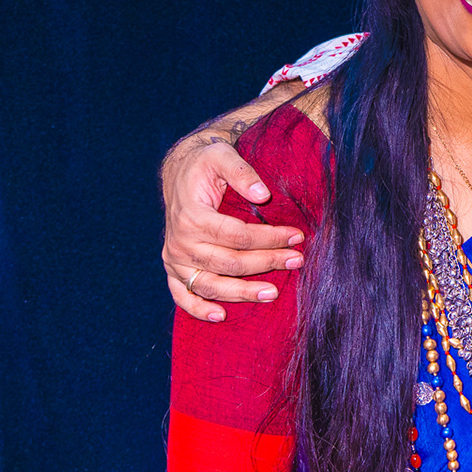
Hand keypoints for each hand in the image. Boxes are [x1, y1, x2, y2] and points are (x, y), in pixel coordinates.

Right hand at [161, 136, 303, 320]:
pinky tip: (220, 316)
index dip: (269, 238)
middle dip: (266, 263)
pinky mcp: (174, 269)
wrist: (181, 172)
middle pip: (228, 262)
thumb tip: (263, 194)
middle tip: (297, 260)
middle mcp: (180, 242)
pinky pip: (182, 295)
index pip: (236, 236)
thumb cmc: (205, 164)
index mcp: (190, 217)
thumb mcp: (221, 155)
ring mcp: (175, 259)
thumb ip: (241, 172)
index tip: (297, 237)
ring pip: (210, 284)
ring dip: (242, 293)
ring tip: (274, 292)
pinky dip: (198, 309)